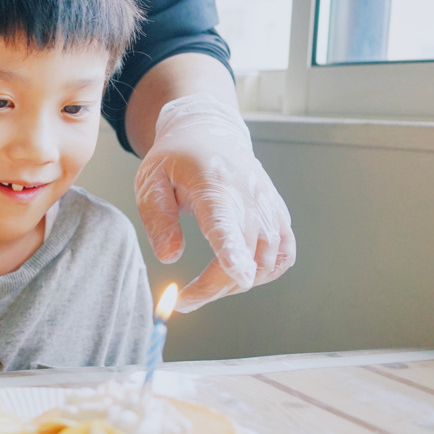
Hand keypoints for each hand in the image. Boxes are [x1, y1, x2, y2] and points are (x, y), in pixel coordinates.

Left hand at [134, 94, 295, 312]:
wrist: (210, 133)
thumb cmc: (176, 159)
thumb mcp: (150, 181)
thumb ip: (157, 219)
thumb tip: (169, 257)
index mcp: (214, 182)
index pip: (226, 220)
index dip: (232, 250)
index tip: (237, 273)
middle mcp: (250, 195)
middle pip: (245, 253)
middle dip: (215, 286)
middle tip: (184, 300)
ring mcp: (270, 206)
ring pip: (265, 263)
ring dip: (235, 284)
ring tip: (204, 286)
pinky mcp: (279, 216)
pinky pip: (283, 257)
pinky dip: (264, 274)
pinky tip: (238, 275)